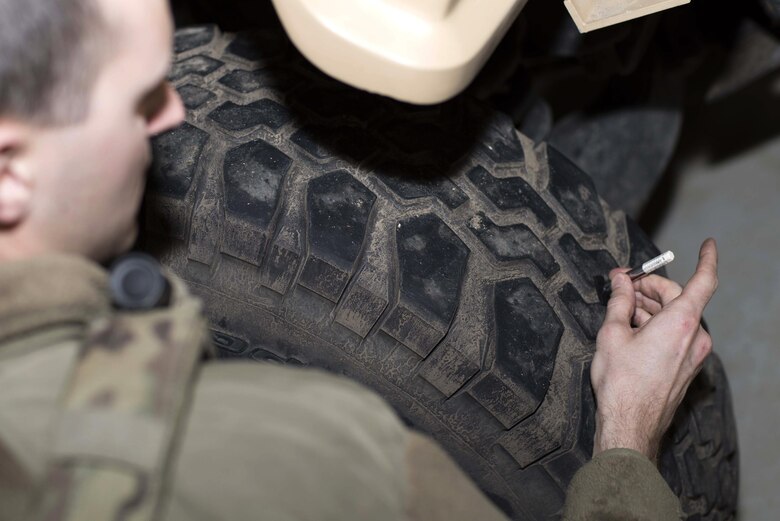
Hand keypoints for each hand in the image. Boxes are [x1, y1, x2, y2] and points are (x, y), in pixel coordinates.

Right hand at [591, 239, 717, 461]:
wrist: (629, 425)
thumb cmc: (621, 383)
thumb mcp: (611, 333)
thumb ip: (619, 301)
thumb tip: (620, 281)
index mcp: (681, 323)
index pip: (704, 281)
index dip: (707, 259)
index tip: (708, 244)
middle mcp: (695, 337)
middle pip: (679, 297)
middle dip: (651, 287)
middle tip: (623, 285)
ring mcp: (694, 355)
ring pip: (676, 317)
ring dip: (651, 307)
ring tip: (620, 308)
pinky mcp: (687, 368)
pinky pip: (677, 335)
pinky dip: (657, 325)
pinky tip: (631, 328)